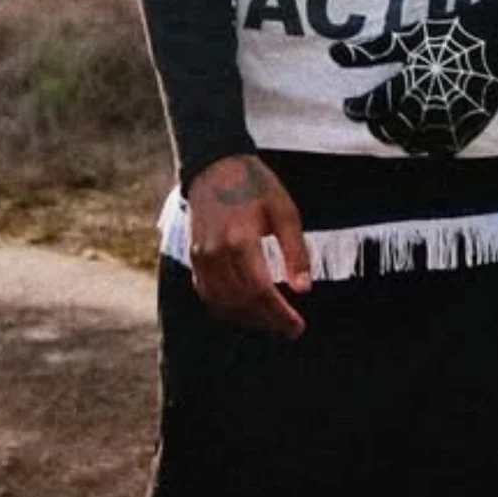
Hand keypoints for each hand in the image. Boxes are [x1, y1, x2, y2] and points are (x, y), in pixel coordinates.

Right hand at [185, 153, 311, 336]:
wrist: (214, 166)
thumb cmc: (255, 186)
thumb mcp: (285, 212)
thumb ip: (295, 252)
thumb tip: (303, 289)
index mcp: (241, 240)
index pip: (261, 291)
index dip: (280, 314)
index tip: (297, 326)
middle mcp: (216, 252)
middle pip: (242, 302)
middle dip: (268, 321)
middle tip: (290, 330)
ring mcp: (201, 257)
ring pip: (223, 304)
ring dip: (248, 319)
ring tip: (272, 323)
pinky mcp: (194, 258)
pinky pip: (208, 295)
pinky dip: (227, 309)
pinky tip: (247, 311)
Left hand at [331, 17, 497, 158]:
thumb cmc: (453, 32)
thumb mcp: (409, 36)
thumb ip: (370, 50)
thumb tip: (332, 54)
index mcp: (409, 83)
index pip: (373, 106)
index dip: (357, 108)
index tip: (349, 105)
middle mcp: (426, 106)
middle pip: (391, 129)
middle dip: (377, 125)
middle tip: (371, 119)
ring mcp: (448, 120)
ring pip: (413, 143)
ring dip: (399, 138)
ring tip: (394, 127)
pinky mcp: (468, 128)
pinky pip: (441, 149)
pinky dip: (426, 146)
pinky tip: (422, 137)